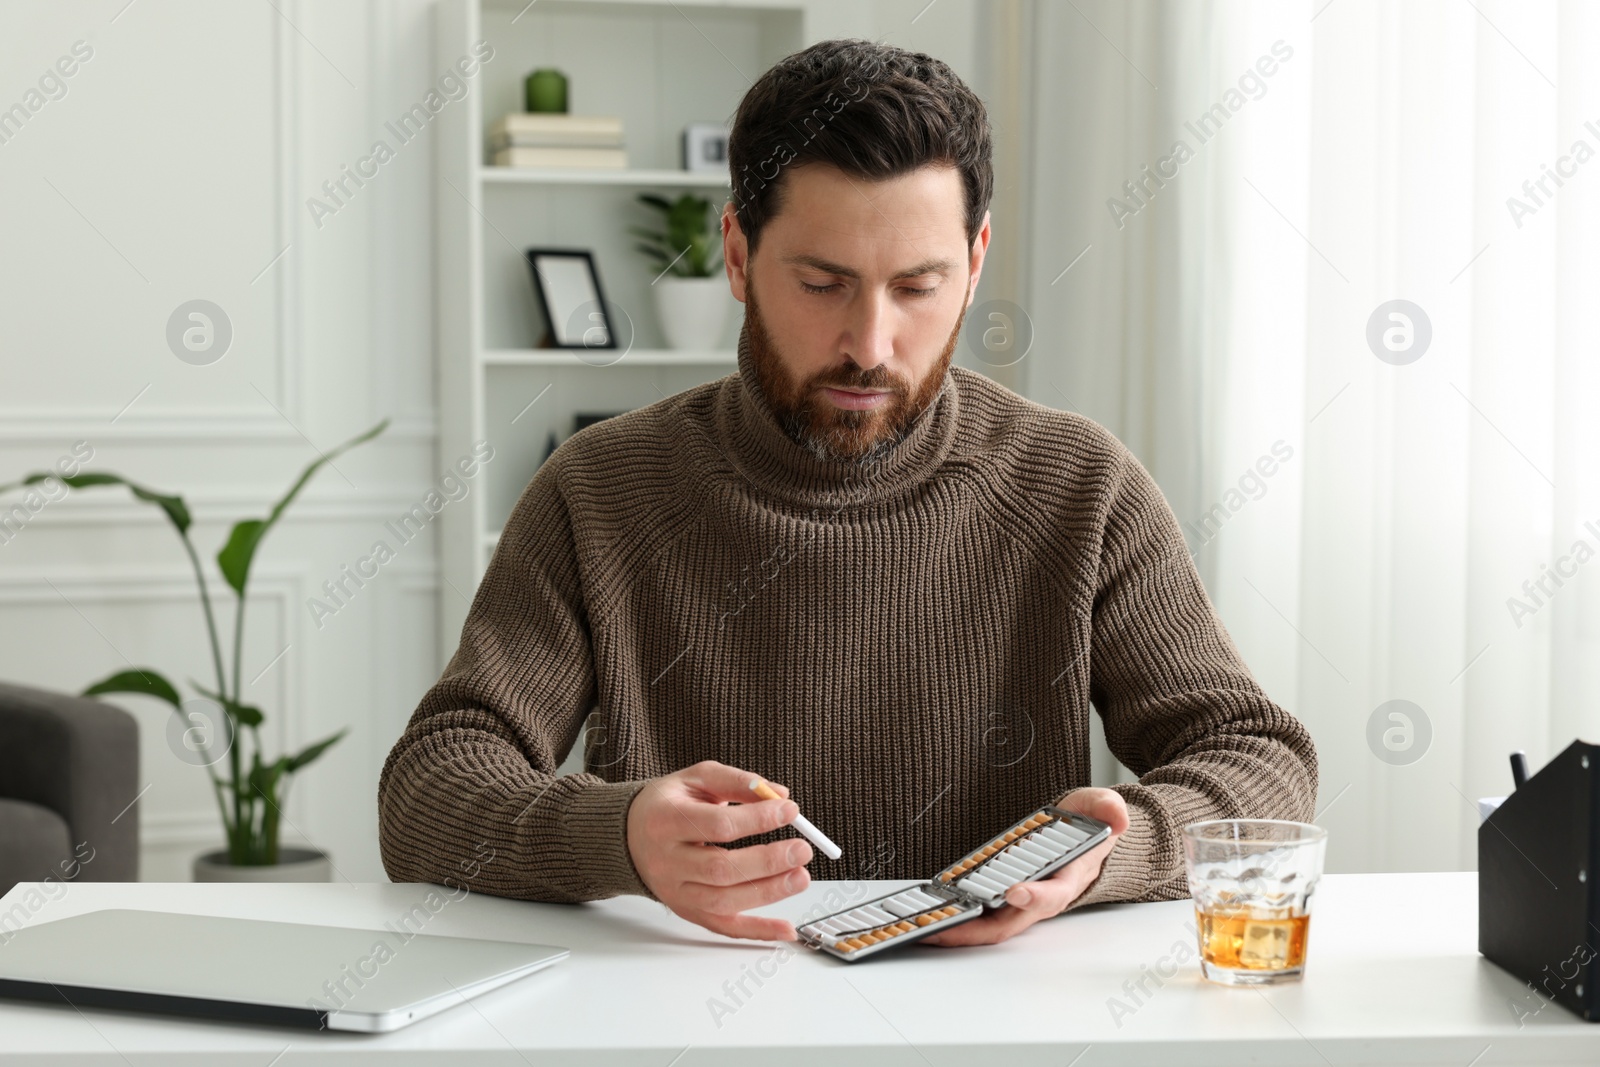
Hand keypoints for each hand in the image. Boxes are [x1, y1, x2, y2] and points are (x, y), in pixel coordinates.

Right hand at [626, 760, 813, 940]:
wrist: (628, 836)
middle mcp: (667, 861)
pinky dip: (757, 931)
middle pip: (721, 869)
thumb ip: (737, 782)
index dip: (758, 820)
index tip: (790, 810)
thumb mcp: (697, 779)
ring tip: (801, 878)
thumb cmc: (667, 805)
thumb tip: (779, 794)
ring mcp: (676, 892)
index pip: (718, 825)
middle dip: (768, 862)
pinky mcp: (687, 911)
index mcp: (666, 821)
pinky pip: (723, 927)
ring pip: (723, 901)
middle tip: (802, 850)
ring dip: (768, 893)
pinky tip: (786, 929)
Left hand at [920, 787, 1128, 946]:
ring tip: (927, 929)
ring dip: (962, 930)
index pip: (1054, 894)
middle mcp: (1044, 898)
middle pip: (1012, 922)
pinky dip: (961, 919)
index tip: (1015, 890)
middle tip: (943, 927)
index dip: (1036, 896)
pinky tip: (934, 916)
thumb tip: (1115, 815)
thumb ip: (1106, 807)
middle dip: (977, 928)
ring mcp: (1023, 903)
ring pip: (993, 926)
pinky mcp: (1006, 901)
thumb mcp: (1099, 807)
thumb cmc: (1087, 827)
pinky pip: (984, 917)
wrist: (1086, 840)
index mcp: (1068, 878)